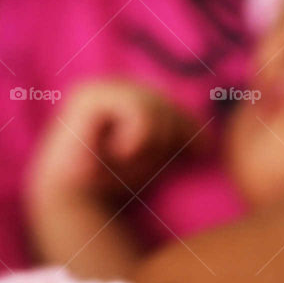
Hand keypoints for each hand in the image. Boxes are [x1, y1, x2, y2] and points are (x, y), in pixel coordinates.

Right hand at [27, 79, 202, 203]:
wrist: (76, 198)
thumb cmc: (116, 180)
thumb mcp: (158, 156)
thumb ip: (178, 137)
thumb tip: (208, 137)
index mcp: (135, 94)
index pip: (180, 108)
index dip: (191, 132)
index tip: (195, 153)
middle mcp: (119, 84)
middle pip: (173, 107)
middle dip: (169, 139)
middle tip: (139, 161)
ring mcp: (103, 85)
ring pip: (159, 109)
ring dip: (151, 143)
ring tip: (124, 157)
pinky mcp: (90, 95)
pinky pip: (140, 113)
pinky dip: (136, 140)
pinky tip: (116, 151)